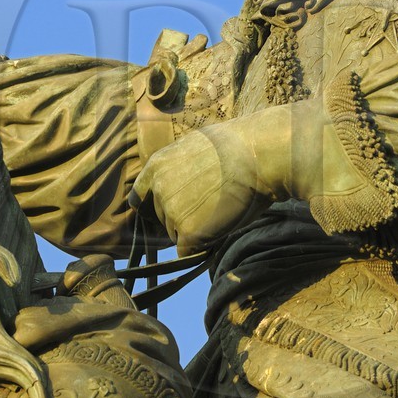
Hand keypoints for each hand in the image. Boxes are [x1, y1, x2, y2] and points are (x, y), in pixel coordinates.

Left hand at [129, 121, 274, 255]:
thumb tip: (183, 180)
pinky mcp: (188, 232)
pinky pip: (188, 250)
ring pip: (176, 235)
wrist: (258, 156)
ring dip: (195, 231)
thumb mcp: (196, 147)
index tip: (171, 210)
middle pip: (162, 218)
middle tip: (211, 207)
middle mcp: (158, 189)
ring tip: (221, 211)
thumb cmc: (239, 147)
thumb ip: (180, 167)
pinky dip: (203, 245)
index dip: (156, 206)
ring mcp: (171, 212)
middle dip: (182, 218)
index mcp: (156, 166)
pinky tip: (221, 226)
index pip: (139, 197)